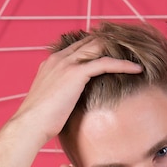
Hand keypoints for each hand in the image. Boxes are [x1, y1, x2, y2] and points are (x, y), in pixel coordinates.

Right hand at [13, 37, 141, 144]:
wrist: (30, 124)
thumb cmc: (38, 122)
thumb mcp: (49, 103)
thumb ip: (61, 96)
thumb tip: (71, 107)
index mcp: (51, 63)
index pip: (77, 47)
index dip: (95, 48)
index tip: (111, 53)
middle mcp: (59, 58)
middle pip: (89, 42)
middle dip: (109, 44)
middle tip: (128, 50)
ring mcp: (67, 63)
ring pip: (98, 47)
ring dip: (117, 49)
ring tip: (135, 55)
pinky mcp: (76, 73)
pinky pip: (105, 62)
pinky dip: (122, 64)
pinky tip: (136, 69)